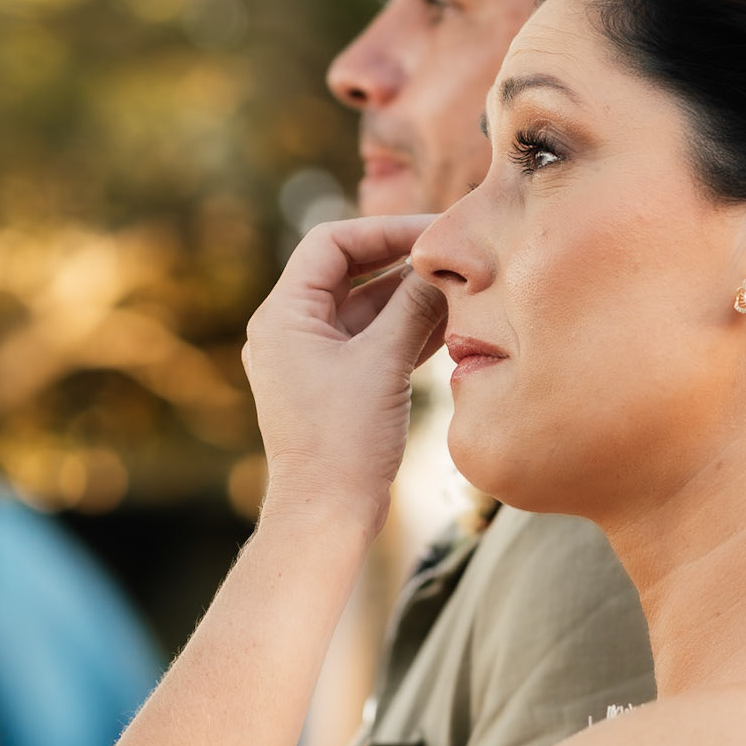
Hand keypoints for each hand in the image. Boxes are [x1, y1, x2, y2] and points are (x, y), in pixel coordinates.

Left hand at [242, 215, 446, 535]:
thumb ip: (413, 307)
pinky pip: (373, 342)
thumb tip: (443, 266)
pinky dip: (407, 331)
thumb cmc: (344, 442)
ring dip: (411, 299)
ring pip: (367, 309)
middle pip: (350, 272)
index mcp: (283, 315)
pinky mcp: (336, 385)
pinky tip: (451, 325)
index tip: (433, 232)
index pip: (331, 243)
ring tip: (461, 289)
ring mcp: (312, 359)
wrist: (326, 515)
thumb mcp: (383, 363)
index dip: (384, 230)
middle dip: (403, 263)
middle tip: (454, 255)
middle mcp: (290, 330)